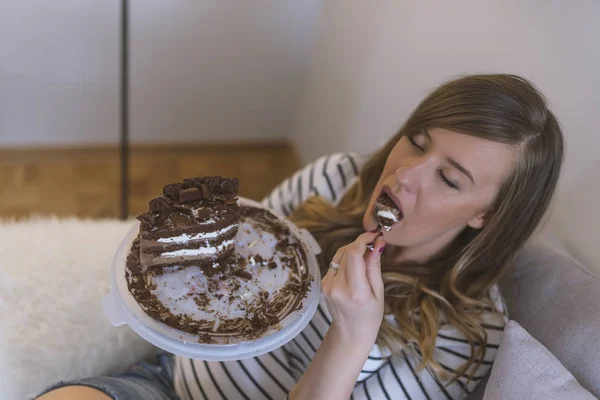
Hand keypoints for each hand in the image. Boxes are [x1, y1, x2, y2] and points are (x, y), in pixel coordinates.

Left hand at [321, 231, 385, 347]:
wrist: (350, 333)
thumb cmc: (370, 316)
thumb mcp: (379, 292)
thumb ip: (374, 266)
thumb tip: (378, 243)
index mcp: (355, 291)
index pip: (354, 255)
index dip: (363, 240)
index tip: (375, 235)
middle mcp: (338, 287)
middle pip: (346, 252)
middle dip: (360, 243)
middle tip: (374, 241)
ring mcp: (327, 286)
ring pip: (339, 255)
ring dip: (353, 249)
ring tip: (366, 252)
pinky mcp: (323, 284)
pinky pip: (335, 263)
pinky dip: (346, 259)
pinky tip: (355, 265)